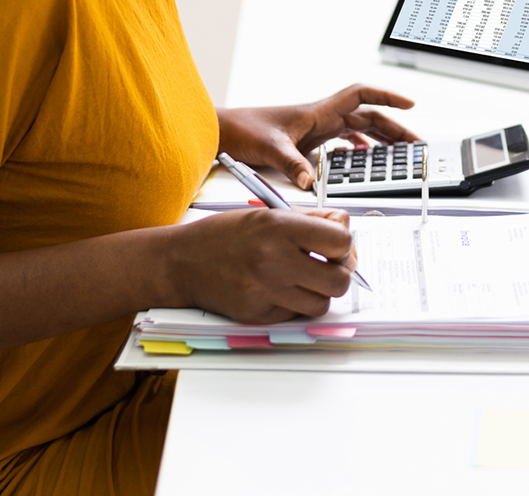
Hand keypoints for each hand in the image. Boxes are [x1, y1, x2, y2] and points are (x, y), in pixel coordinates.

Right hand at [167, 207, 354, 322]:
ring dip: (319, 291)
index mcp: (278, 227)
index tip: (335, 243)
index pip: (340, 240)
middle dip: (339, 271)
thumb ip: (310, 219)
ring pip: (322, 303)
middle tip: (328, 264)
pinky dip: (296, 303)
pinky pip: (296, 315)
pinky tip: (281, 288)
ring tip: (303, 277)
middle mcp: (273, 260)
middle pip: (339, 279)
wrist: (182, 261)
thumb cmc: (224, 234)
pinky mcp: (258, 316)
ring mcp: (265, 292)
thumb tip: (345, 228)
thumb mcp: (266, 212)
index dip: (344, 242)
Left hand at [217, 84, 418, 189]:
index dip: (387, 96)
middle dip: (394, 128)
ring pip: (358, 129)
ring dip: (380, 139)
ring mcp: (316, 130)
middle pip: (368, 117)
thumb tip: (310, 183)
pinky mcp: (308, 143)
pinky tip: (364, 160)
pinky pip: (342, 142)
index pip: (361, 95)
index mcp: (318, 112)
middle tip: (415, 144)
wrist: (223, 132)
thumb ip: (291, 165)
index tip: (411, 104)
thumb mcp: (270, 148)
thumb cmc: (243, 130)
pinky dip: (358, 149)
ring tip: (399, 154)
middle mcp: (321, 118)